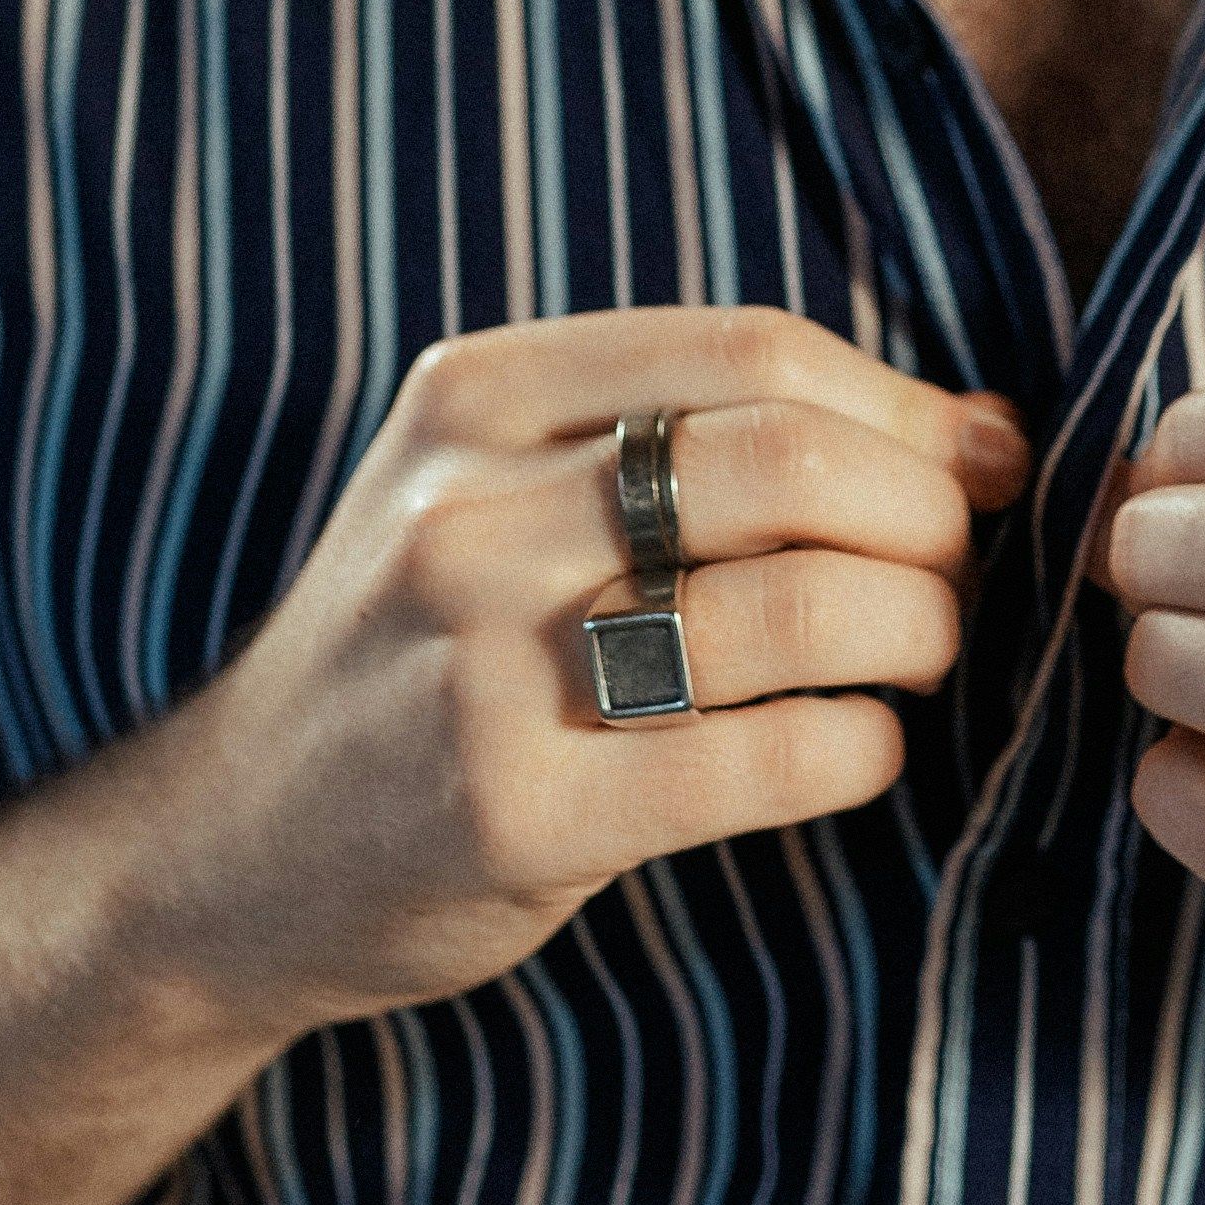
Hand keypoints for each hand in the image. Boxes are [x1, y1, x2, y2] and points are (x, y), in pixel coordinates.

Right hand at [169, 309, 1025, 1044]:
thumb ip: (696, 440)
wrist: (222, 855)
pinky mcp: (514, 812)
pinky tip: (856, 751)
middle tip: (951, 574)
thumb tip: (983, 428)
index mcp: (477, 398)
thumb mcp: (500, 494)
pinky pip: (762, 760)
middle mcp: (468, 512)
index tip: (975, 464)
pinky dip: (858, 749)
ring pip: (790, 607)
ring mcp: (482, 665)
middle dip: (924, 516)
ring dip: (912, 631)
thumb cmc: (424, 659)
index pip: (754, 349)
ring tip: (917, 658)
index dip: (904, 407)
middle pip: (786, 461)